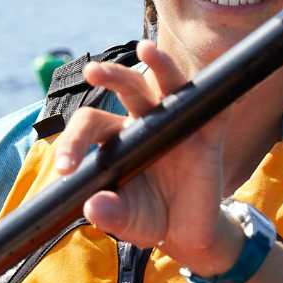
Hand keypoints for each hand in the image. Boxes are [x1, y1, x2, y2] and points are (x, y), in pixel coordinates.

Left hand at [54, 44, 241, 270]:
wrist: (188, 232)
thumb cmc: (149, 217)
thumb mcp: (127, 221)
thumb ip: (110, 214)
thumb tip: (95, 206)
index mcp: (117, 138)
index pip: (92, 123)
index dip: (74, 140)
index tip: (65, 169)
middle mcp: (146, 121)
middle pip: (128, 88)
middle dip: (111, 76)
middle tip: (92, 71)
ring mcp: (179, 124)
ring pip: (168, 85)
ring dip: (159, 64)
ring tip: (147, 49)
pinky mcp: (208, 136)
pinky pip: (214, 109)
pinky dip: (215, 93)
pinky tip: (217, 79)